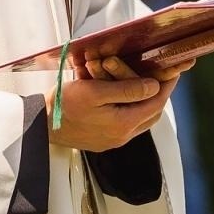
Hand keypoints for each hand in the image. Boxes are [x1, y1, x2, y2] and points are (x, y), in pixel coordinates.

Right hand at [49, 55, 190, 152]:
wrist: (40, 124)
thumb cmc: (64, 104)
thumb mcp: (95, 90)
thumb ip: (127, 89)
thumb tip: (154, 87)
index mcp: (122, 124)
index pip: (155, 103)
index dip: (167, 86)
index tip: (173, 72)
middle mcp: (121, 136)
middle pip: (152, 115)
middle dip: (159, 95)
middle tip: (163, 78)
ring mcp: (112, 141)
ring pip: (141, 121)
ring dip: (146, 103)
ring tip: (146, 86)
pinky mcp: (103, 141)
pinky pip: (127, 125)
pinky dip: (132, 110)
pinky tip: (126, 100)